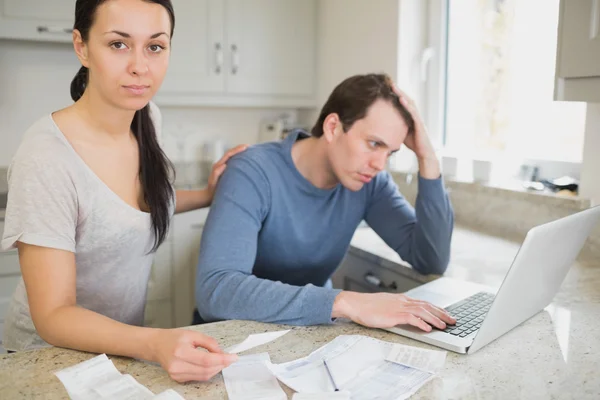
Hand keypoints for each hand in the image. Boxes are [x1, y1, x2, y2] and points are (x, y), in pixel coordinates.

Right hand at [149, 328, 237, 382]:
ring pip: (204, 376)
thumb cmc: (174, 338)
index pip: (206, 360)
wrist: (157, 345)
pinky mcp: (178, 379)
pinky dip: (207, 371)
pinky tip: (210, 364)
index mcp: (180, 351)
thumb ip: (209, 342)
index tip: (233, 357)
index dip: (222, 359)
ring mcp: (176, 374)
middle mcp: (177, 366)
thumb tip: (222, 352)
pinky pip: (198, 378)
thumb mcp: (192, 334)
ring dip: (216, 369)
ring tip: (220, 360)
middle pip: (206, 370)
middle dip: (221, 364)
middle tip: (229, 357)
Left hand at [206, 144, 247, 198]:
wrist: (208, 196)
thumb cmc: (212, 191)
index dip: (237, 150)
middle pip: (230, 153)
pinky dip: (238, 159)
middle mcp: (220, 165)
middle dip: (239, 149)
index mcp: (218, 166)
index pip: (229, 155)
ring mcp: (222, 168)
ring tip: (248, 151)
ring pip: (231, 157)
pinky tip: (244, 160)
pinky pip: (232, 162)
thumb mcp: (213, 182)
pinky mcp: (225, 171)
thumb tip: (224, 165)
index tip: (245, 147)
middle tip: (249, 146)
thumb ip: (217, 173)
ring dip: (239, 153)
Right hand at [332, 291, 455, 330]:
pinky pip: (411, 318)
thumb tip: (405, 316)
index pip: (423, 303)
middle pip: (427, 306)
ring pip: (422, 311)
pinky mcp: (393, 315)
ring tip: (444, 326)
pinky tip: (427, 329)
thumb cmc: (366, 306)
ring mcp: (398, 307)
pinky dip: (421, 323)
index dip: (437, 308)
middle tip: (453, 320)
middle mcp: (402, 301)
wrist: (354, 303)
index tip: (446, 314)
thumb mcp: (385, 305)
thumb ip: (396, 309)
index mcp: (401, 299)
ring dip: (435, 319)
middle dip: (441, 313)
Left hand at [392, 87, 440, 178]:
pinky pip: (413, 112)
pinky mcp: (419, 123)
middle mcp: (415, 115)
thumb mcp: (401, 132)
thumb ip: (395, 126)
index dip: (396, 95)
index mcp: (411, 116)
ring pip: (410, 103)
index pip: (403, 103)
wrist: (424, 152)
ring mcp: (418, 118)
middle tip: (390, 83)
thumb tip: (382, 124)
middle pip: (406, 99)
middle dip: (398, 91)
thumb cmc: (413, 143)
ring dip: (402, 94)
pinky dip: (407, 105)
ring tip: (394, 87)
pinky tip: (401, 99)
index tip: (388, 88)